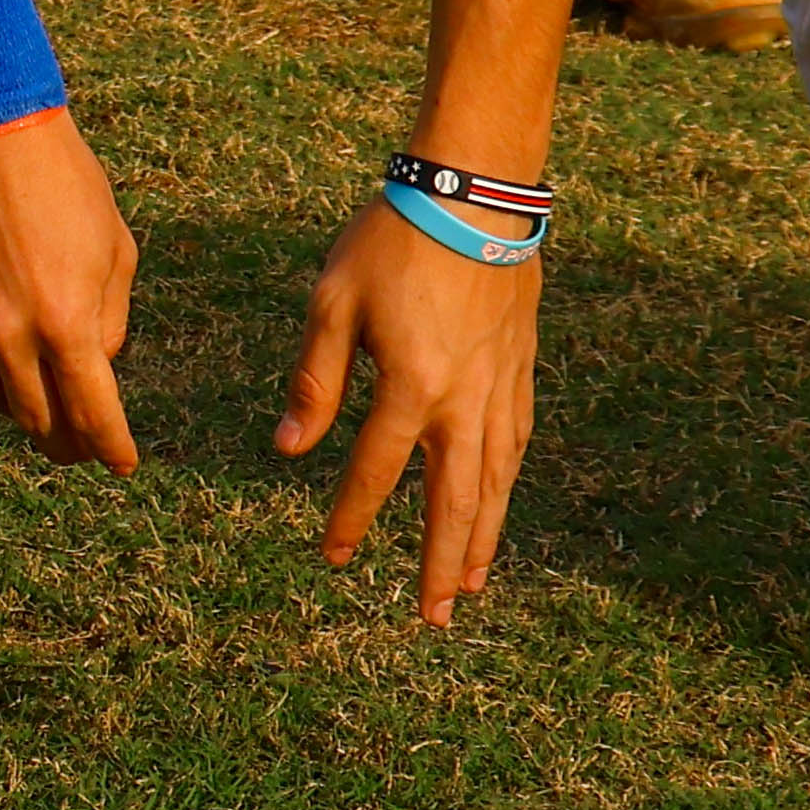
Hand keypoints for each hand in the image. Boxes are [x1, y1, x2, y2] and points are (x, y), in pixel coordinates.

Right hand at [0, 111, 143, 468]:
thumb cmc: (63, 179)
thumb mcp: (114, 247)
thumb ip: (108, 320)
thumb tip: (93, 366)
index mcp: (66, 321)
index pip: (93, 415)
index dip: (111, 448)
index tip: (121, 464)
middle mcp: (9, 332)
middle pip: (37, 420)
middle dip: (65, 442)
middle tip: (77, 447)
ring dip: (17, 405)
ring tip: (35, 400)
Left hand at [279, 198, 550, 626]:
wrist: (474, 191)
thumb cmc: (392, 239)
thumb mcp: (334, 301)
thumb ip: (315, 378)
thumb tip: (288, 446)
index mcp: (412, 384)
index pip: (376, 471)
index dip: (350, 519)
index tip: (331, 559)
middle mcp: (464, 400)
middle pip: (453, 501)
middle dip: (438, 564)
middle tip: (431, 619)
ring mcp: (500, 388)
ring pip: (494, 483)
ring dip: (480, 539)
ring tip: (468, 587)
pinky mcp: (521, 370)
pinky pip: (516, 445)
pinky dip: (506, 485)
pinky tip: (498, 505)